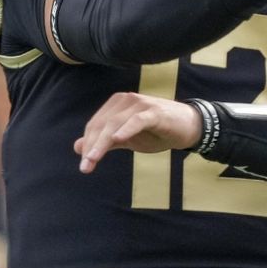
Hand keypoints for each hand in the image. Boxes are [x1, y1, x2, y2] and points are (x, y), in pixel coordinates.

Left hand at [74, 92, 200, 172]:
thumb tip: (77, 147)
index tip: (84, 164)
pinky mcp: (155, 112)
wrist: (189, 127)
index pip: (96, 124)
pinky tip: (118, 139)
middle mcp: (126, 100)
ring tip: (94, 159)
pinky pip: (137, 120)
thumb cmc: (157, 132)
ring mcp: (141, 105)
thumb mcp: (128, 139)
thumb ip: (105, 142)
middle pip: (102, 124)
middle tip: (85, 167)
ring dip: (103, 142)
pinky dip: (126, 129)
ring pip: (115, 123)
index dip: (88, 144)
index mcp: (117, 104)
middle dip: (92, 146)